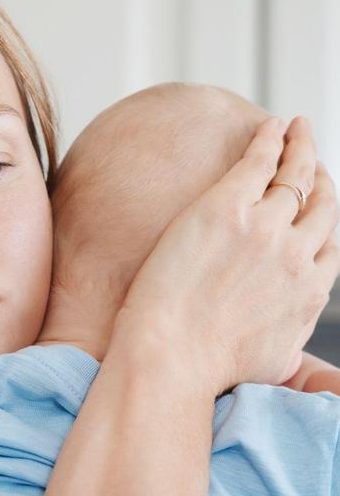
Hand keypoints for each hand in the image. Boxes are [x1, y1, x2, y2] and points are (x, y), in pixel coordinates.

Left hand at [114, 116, 339, 396]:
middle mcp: (297, 255)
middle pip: (320, 204)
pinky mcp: (226, 208)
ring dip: (300, 147)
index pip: (328, 243)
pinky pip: (258, 161)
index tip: (318, 203)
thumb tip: (289, 359)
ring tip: (297, 129)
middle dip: (320, 177)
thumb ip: (289, 352)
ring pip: (295, 175)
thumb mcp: (269, 366)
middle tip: (312, 156)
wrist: (171, 358)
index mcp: (309, 291)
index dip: (324, 218)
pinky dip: (269, 140)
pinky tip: (270, 125)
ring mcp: (265, 228)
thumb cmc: (206, 370)